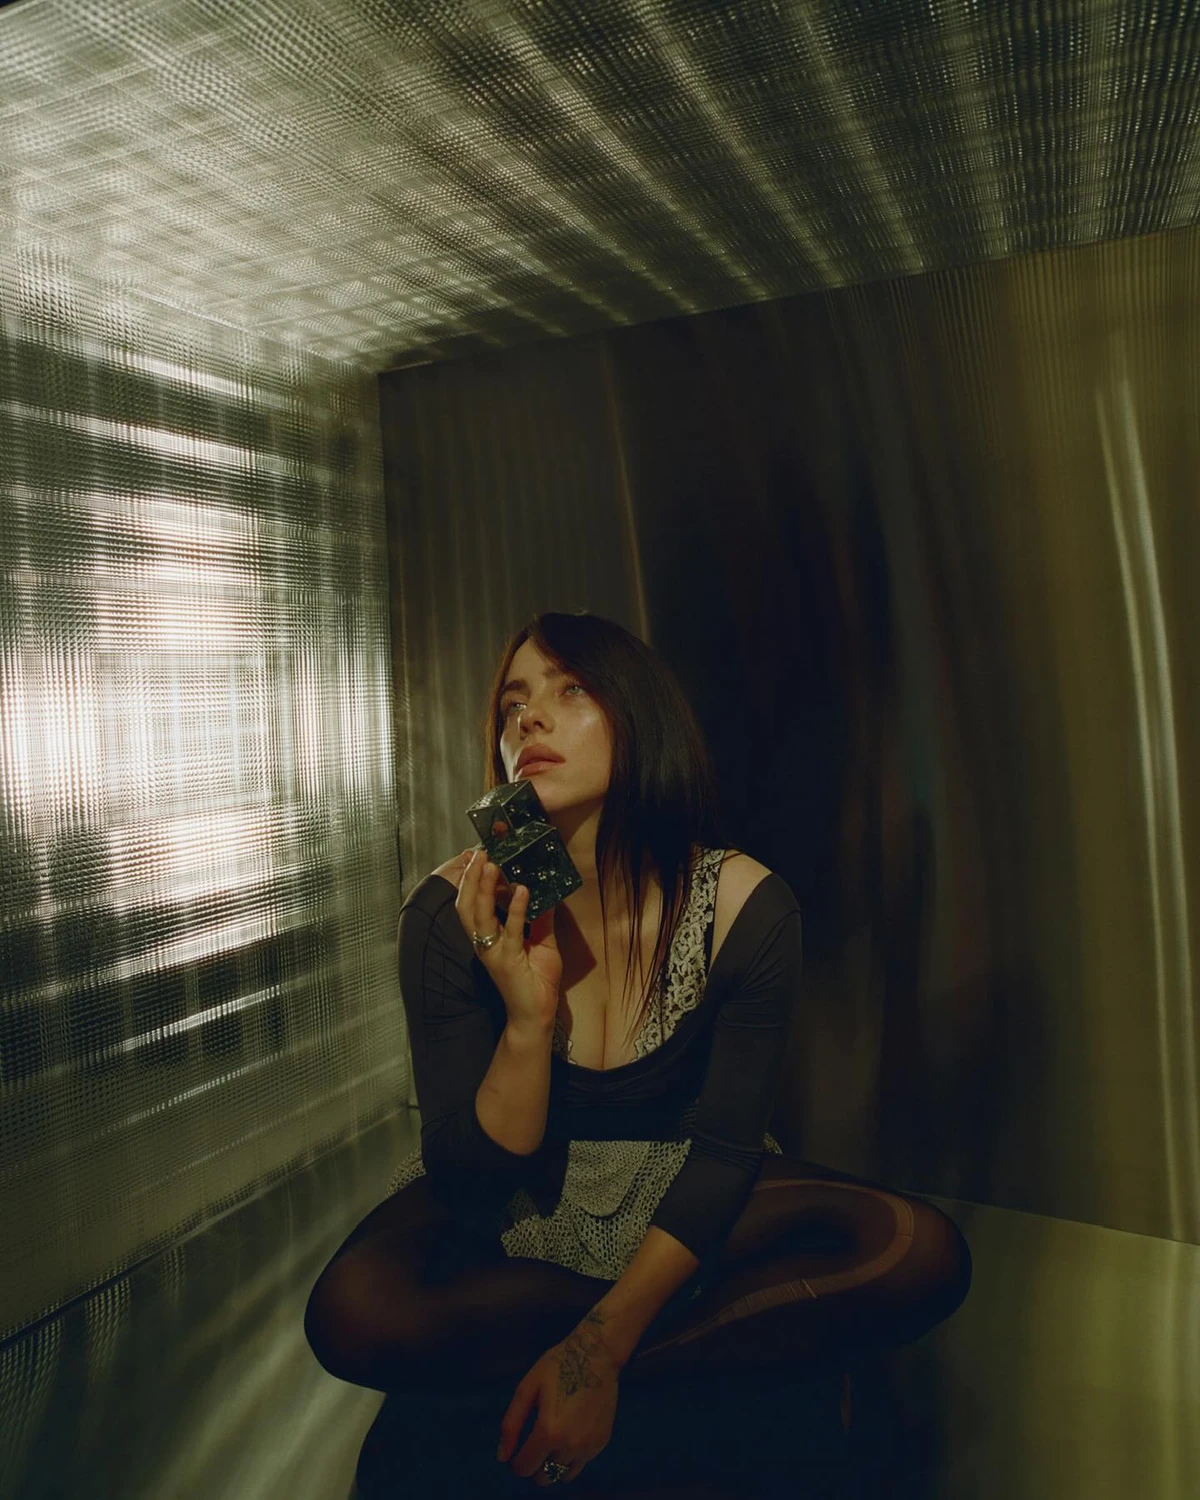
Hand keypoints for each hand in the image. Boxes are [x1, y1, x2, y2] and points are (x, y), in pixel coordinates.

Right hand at [453, 846, 561, 1031]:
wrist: (536, 1015)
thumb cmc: (535, 981)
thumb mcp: (541, 941)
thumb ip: (540, 918)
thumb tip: (546, 891)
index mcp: (488, 936)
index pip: (473, 901)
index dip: (472, 879)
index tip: (477, 855)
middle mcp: (484, 942)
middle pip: (467, 905)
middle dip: (470, 878)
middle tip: (480, 854)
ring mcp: (493, 952)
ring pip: (479, 915)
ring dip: (484, 889)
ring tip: (492, 865)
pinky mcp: (507, 961)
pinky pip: (510, 931)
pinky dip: (515, 910)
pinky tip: (520, 891)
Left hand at [497, 1318, 621, 1485]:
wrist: (598, 1355)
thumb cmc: (558, 1367)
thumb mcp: (527, 1388)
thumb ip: (511, 1425)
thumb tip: (502, 1457)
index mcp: (548, 1432)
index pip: (524, 1468)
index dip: (516, 1461)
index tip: (519, 1447)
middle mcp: (570, 1445)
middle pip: (543, 1477)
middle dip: (535, 1465)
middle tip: (535, 1442)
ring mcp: (588, 1446)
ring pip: (562, 1475)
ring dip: (554, 1464)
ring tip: (553, 1439)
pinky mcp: (601, 1443)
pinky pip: (580, 1463)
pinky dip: (571, 1456)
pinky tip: (570, 1431)